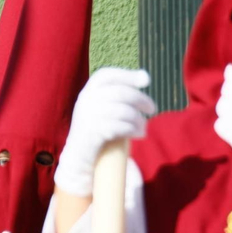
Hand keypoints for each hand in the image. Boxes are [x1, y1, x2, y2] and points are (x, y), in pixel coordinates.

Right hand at [55, 68, 153, 196]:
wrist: (78, 157)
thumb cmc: (96, 132)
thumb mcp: (101, 109)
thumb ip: (117, 96)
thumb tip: (144, 77)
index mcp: (87, 92)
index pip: (106, 75)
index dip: (127, 75)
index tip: (146, 80)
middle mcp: (85, 101)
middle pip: (120, 92)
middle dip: (141, 99)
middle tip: (153, 109)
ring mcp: (88, 116)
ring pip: (123, 111)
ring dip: (139, 119)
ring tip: (144, 127)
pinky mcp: (93, 133)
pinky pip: (120, 127)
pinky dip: (134, 130)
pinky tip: (140, 134)